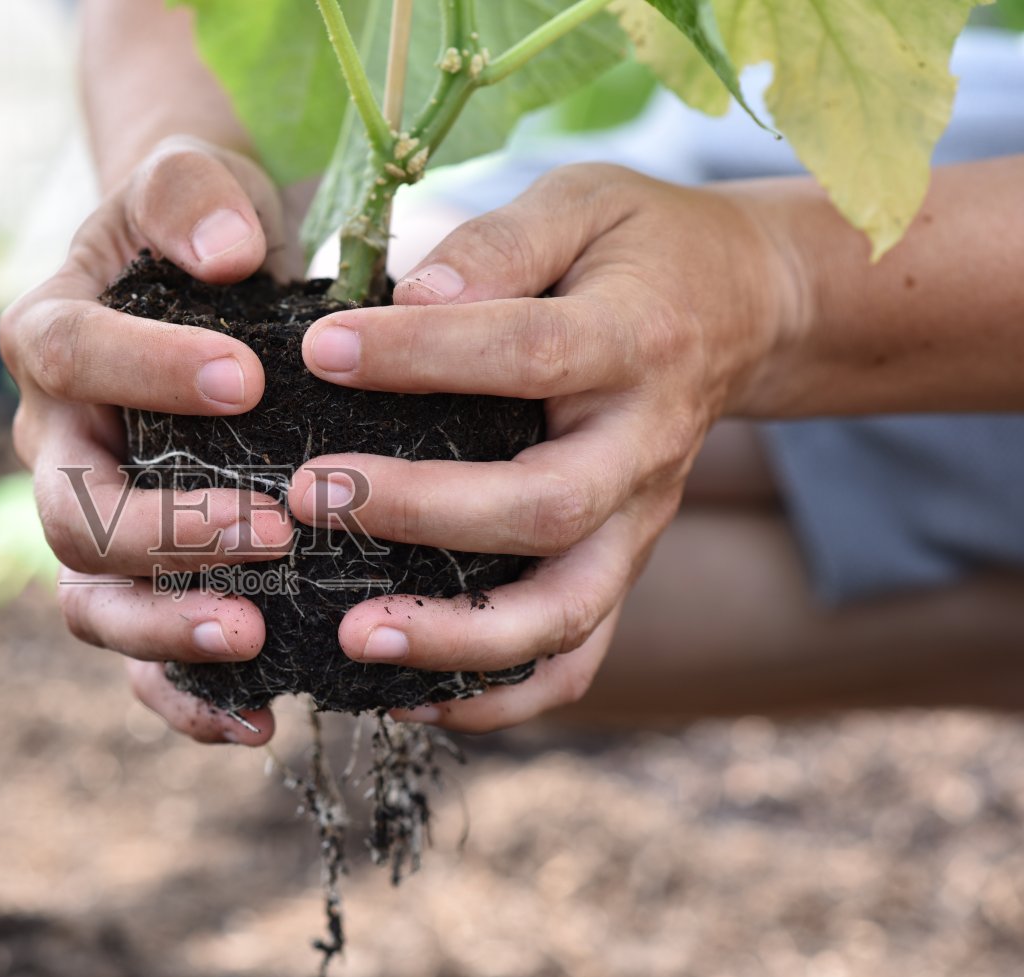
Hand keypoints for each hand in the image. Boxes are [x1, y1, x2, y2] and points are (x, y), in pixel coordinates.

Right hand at [0, 136, 298, 745]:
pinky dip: (184, 695)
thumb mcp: (190, 180)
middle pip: (68, 513)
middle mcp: (54, 442)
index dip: (144, 374)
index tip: (246, 378)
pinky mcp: (141, 577)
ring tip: (252, 639)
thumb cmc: (197, 227)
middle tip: (272, 531)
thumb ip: (194, 198)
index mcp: (49, 340)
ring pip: (90, 601)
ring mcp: (92, 520)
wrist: (202, 278)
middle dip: (163, 533)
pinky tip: (258, 718)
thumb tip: (226, 254)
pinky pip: (138, 657)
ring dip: (163, 629)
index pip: (69, 359)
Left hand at [286, 163, 805, 732]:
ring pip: (566, 611)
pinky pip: (577, 659)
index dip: (419, 356)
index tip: (319, 351)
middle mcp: (641, 448)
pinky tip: (410, 697)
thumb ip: (500, 243)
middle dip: (420, 514)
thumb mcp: (580, 203)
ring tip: (352, 635)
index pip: (524, 354)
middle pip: (543, 507)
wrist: (744, 309)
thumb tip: (409, 295)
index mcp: (634, 341)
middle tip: (309, 499)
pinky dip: (501, 696)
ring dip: (459, 638)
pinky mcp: (622, 568)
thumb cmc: (636, 247)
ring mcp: (637, 524)